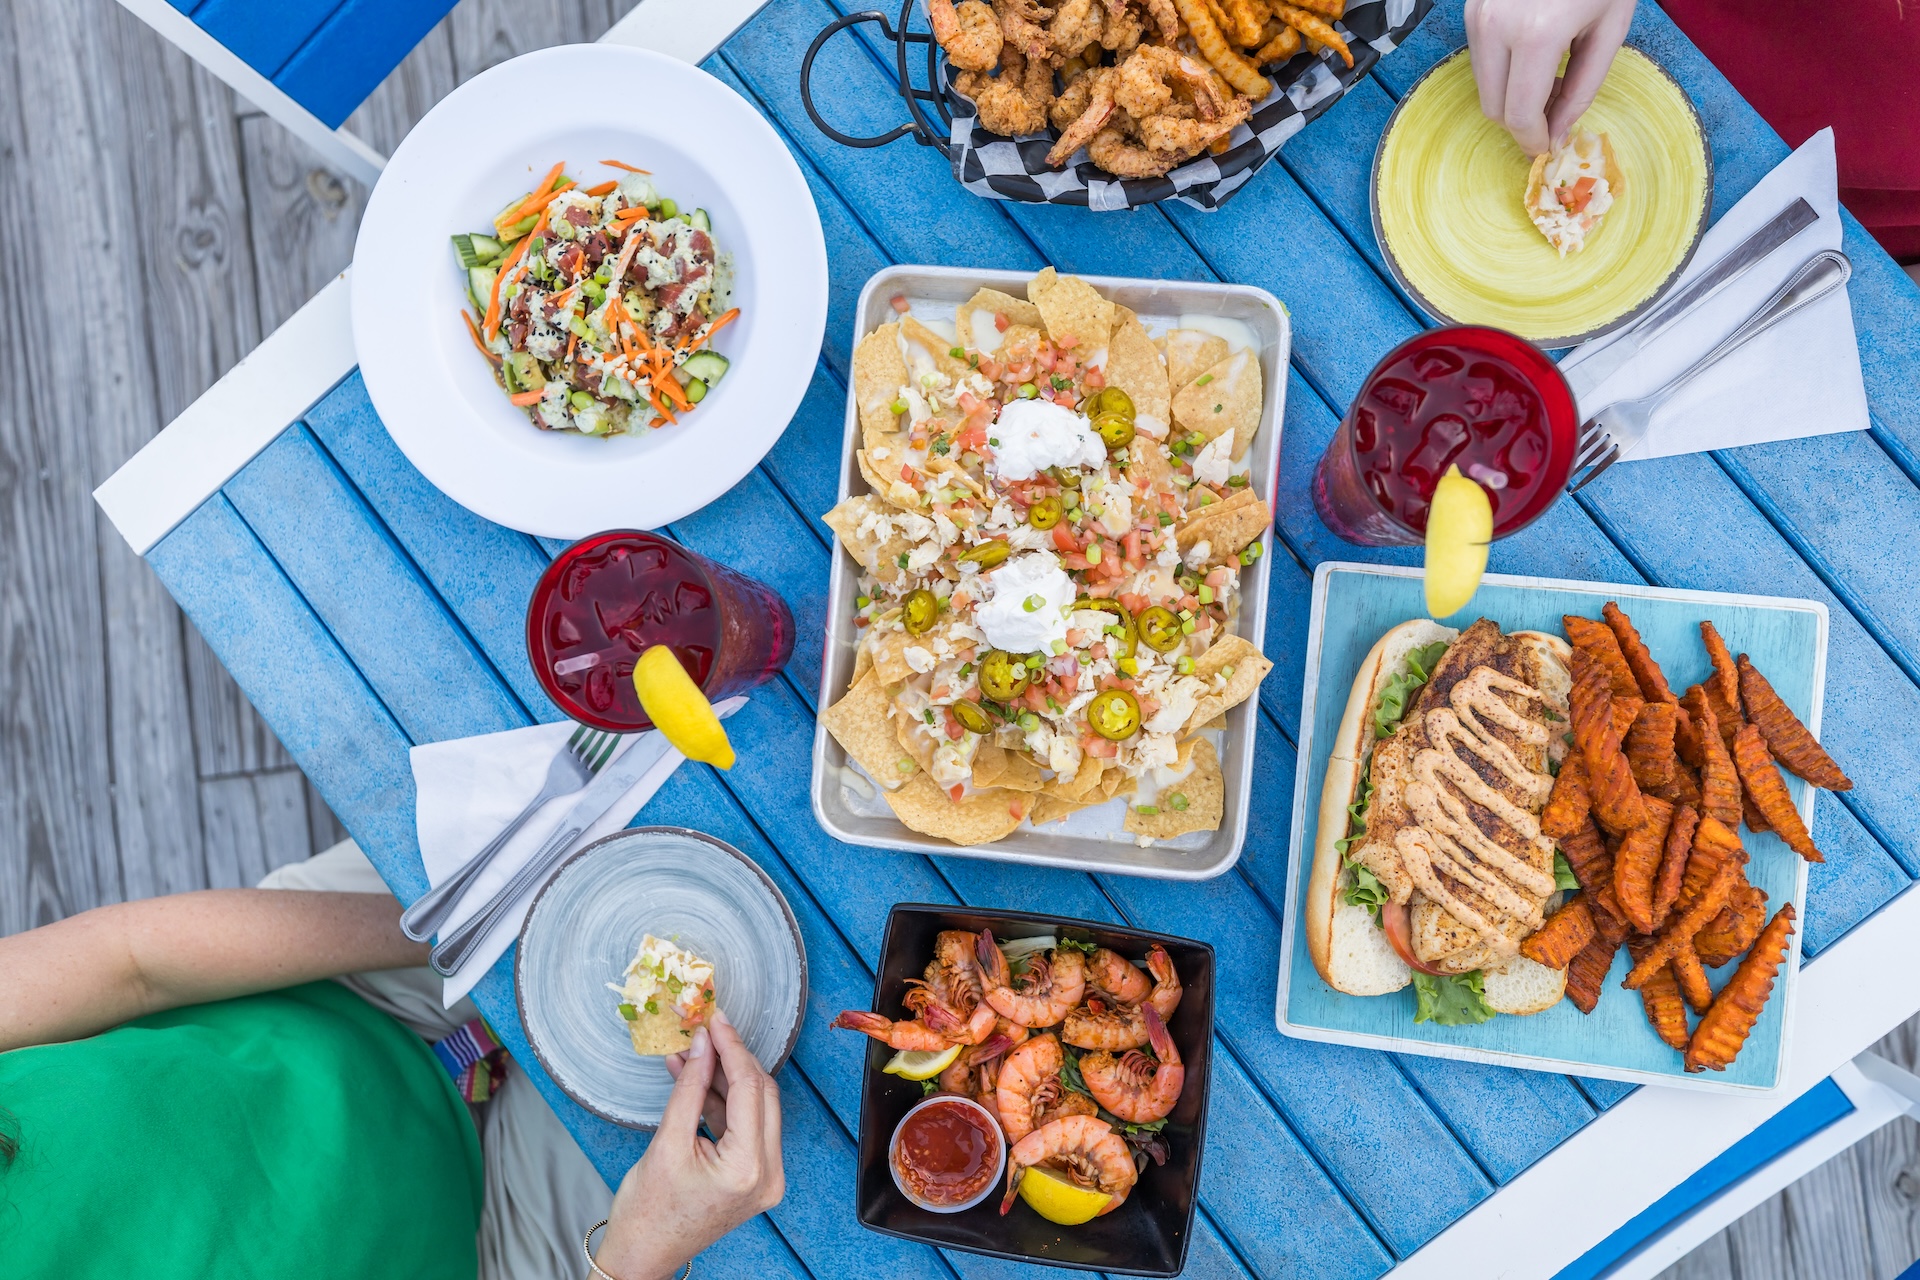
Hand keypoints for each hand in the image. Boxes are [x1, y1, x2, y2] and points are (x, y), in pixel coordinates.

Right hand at [592, 1009, 784, 1279]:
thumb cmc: (648, 1211)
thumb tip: (703, 1042)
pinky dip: (722, 1103)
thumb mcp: (667, 1141)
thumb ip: (689, 1086)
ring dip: (725, 1080)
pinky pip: (745, 1128)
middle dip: (733, 1060)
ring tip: (691, 1054)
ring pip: (755, 1108)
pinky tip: (695, 1081)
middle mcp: (768, 1174)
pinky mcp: (755, 1177)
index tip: (715, 1021)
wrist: (642, 1255)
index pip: (750, 1088)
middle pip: (762, 1095)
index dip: (732, 1048)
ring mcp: (766, 1178)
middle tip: (707, 1032)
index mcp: (749, 1167)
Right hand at [1464, 0, 1635, 154]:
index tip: (1547, 147)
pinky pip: (1481, 57)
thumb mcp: (1608, 30)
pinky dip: (1504, 69)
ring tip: (1548, 76)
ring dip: (1511, 94)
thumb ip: (1582, 88)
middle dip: (1520, 122)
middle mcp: (1497, 26)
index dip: (1533, 140)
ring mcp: (1478, 14)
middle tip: (1552, 114)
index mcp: (1537, 35)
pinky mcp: (1472, 7)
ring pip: (1482, 85)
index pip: (1519, 114)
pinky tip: (1534, 54)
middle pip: (1492, 106)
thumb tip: (1556, 131)